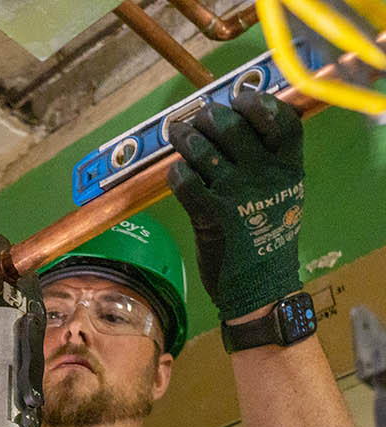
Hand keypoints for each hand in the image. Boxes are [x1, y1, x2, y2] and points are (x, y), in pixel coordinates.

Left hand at [169, 89, 303, 321]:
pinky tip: (176, 172)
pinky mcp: (211, 216)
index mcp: (289, 167)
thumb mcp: (283, 195)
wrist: (262, 289)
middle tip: (200, 118)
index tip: (241, 99)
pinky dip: (176, 173)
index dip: (259, 102)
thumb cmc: (269, 239)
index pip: (280, 119)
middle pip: (234, 126)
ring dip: (186, 137)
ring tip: (179, 134)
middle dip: (211, 116)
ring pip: (205, 150)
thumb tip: (240, 125)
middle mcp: (265, 176)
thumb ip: (269, 163)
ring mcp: (237, 194)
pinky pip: (186, 181)